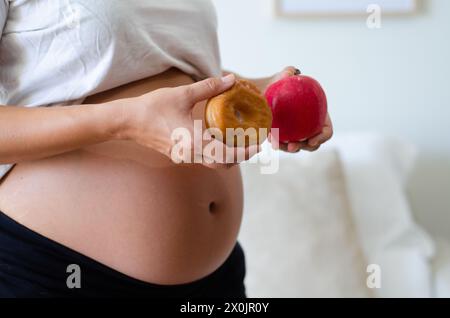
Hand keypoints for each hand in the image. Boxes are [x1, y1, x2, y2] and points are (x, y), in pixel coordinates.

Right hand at [121, 74, 260, 167]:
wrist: (127, 121)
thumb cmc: (152, 108)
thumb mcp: (183, 94)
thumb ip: (209, 88)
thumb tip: (230, 79)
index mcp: (194, 142)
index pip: (227, 155)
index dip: (245, 152)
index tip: (258, 145)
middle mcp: (191, 154)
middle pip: (223, 164)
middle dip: (240, 156)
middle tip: (252, 143)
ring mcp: (184, 157)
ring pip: (214, 163)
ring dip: (229, 156)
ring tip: (239, 141)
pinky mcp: (179, 155)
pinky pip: (203, 159)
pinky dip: (216, 153)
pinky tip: (220, 139)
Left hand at [267, 66, 333, 152]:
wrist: (265, 90)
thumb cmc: (279, 83)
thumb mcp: (284, 76)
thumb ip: (287, 73)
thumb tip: (289, 73)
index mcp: (319, 115)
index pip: (326, 131)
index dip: (322, 138)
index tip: (311, 140)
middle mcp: (310, 127)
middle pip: (312, 144)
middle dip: (304, 147)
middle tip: (291, 146)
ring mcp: (298, 134)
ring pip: (297, 147)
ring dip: (288, 148)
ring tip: (277, 145)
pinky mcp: (284, 137)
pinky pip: (282, 144)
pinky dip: (277, 143)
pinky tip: (269, 139)